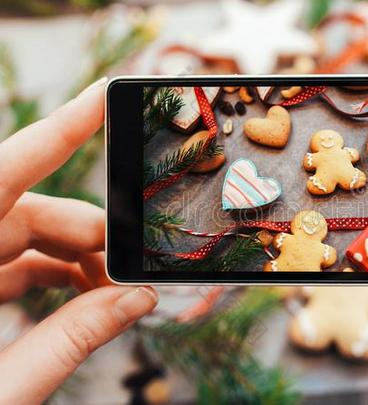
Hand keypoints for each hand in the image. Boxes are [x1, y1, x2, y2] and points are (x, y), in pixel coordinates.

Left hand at [0, 78, 157, 403]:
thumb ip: (70, 341)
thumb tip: (138, 301)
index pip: (6, 172)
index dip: (60, 130)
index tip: (104, 96)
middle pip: (26, 210)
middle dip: (91, 232)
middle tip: (135, 267)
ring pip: (22, 235)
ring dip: (76, 258)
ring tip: (115, 292)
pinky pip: (10, 262)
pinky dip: (52, 275)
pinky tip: (85, 297)